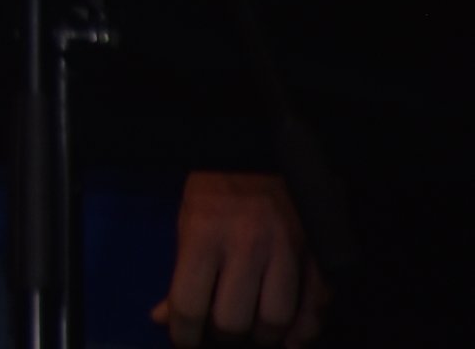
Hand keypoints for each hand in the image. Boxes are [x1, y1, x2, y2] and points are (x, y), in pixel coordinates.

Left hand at [151, 171, 324, 346]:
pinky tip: (291, 336)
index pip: (189, 305)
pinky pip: (317, 305)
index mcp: (205, 235)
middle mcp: (247, 245)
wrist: (262, 148)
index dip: (184, 335)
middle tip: (221, 331)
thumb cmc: (216, 186)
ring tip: (253, 332)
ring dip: (264, 337)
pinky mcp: (316, 251)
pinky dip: (305, 329)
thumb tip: (161, 317)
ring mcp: (287, 250)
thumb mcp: (186, 221)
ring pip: (277, 320)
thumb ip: (179, 272)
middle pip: (234, 321)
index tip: (185, 339)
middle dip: (224, 336)